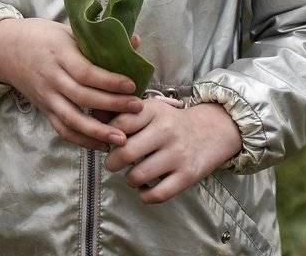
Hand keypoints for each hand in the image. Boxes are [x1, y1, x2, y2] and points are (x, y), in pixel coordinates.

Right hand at [0, 17, 144, 151]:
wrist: (5, 49)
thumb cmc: (41, 36)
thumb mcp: (68, 30)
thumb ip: (99, 41)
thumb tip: (136, 41)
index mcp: (59, 53)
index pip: (86, 72)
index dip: (109, 81)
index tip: (131, 85)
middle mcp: (52, 77)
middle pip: (83, 96)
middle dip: (112, 104)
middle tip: (137, 108)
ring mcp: (47, 96)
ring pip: (72, 119)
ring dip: (98, 131)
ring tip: (122, 139)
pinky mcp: (44, 110)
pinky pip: (63, 130)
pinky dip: (82, 141)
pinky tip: (102, 145)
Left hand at [103, 99, 241, 203]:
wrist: (211, 131)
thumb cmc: (171, 122)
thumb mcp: (151, 109)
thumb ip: (124, 114)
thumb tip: (93, 122)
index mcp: (153, 111)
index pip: (119, 125)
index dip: (108, 137)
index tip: (109, 142)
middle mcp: (166, 131)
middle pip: (125, 153)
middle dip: (112, 162)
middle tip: (113, 163)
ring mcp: (177, 154)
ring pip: (138, 176)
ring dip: (129, 179)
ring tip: (132, 175)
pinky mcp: (187, 175)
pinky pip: (157, 194)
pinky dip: (144, 196)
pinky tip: (144, 189)